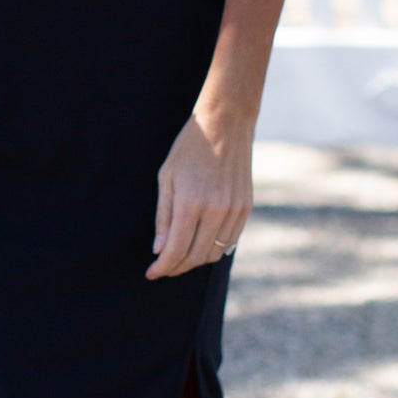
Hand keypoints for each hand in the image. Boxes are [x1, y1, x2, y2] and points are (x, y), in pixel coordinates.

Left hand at [148, 109, 252, 278]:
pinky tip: (200, 246)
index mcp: (191, 202)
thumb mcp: (166, 178)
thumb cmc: (189, 148)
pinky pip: (231, 241)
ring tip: (180, 257)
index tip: (151, 273)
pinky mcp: (246, 207)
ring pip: (215, 253)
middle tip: (163, 268)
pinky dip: (214, 249)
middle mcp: (216, 210)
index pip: (175, 249)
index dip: (162, 267)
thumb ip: (163, 216)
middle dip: (176, 267)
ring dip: (195, 261)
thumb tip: (160, 250)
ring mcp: (234, 210)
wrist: (226, 124)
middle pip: (195, 256)